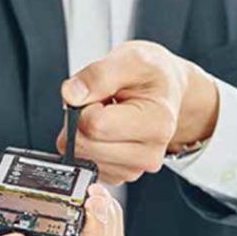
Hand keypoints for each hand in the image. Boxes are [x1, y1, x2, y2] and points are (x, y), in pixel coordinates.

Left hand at [57, 41, 219, 184]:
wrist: (165, 91)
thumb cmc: (150, 76)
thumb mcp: (131, 59)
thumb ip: (98, 75)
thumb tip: (71, 95)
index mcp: (157, 124)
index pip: (94, 124)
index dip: (85, 103)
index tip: (100, 92)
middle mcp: (149, 155)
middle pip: (83, 144)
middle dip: (80, 119)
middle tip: (101, 102)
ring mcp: (133, 169)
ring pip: (80, 156)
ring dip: (82, 132)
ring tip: (106, 114)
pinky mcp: (118, 176)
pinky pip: (83, 164)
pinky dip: (86, 145)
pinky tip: (105, 131)